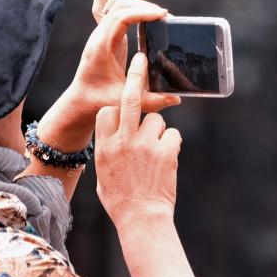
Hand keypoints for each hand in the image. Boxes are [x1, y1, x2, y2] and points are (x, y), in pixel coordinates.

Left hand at [68, 0, 180, 116]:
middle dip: (143, 1)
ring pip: (113, 2)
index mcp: (102, 46)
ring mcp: (100, 32)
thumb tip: (177, 99)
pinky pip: (101, 7)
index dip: (142, 12)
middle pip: (119, 5)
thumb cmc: (101, 101)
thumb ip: (151, 101)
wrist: (81, 100)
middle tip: (166, 11)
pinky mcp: (103, 34)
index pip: (121, 18)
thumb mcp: (126, 101)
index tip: (163, 15)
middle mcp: (99, 35)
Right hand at [94, 52, 181, 225]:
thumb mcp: (103, 172)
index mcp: (105, 145)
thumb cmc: (120, 199)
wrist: (142, 218)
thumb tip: (114, 134)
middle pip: (130, 98)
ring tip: (154, 154)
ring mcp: (146, 144)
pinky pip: (172, 134)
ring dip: (157, 131)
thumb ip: (108, 148)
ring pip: (157, 120)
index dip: (115, 110)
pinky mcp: (167, 150)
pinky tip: (166, 160)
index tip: (120, 111)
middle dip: (136, 75)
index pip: (108, 110)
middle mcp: (124, 140)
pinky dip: (171, 144)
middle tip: (141, 59)